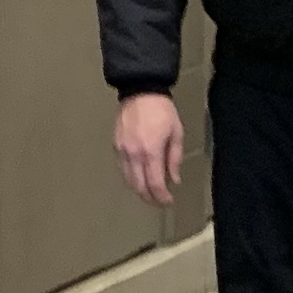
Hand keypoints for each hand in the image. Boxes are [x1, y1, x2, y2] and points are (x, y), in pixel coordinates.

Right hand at [113, 91, 184, 208]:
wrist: (140, 90)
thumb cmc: (162, 110)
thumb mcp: (176, 133)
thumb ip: (174, 159)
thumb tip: (173, 179)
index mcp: (151, 151)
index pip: (155, 184)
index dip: (161, 197)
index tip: (168, 201)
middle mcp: (134, 154)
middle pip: (139, 186)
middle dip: (149, 198)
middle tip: (159, 201)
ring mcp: (122, 150)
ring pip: (128, 179)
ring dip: (139, 189)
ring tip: (150, 192)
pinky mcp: (116, 145)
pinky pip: (123, 168)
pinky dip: (132, 177)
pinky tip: (140, 176)